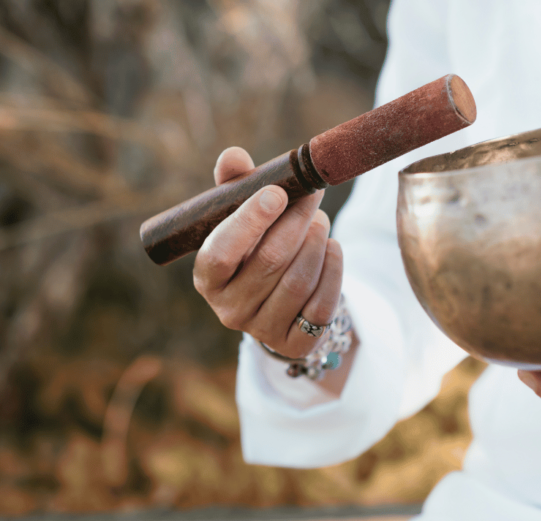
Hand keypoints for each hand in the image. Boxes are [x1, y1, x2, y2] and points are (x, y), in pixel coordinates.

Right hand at [193, 147, 342, 358]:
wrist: (277, 303)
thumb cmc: (254, 248)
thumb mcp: (240, 219)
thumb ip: (235, 186)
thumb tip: (233, 156)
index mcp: (208, 278)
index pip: (221, 252)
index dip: (249, 222)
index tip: (276, 192)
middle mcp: (229, 309)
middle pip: (270, 260)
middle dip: (296, 221)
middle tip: (313, 195)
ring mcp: (262, 330)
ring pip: (298, 280)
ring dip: (316, 243)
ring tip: (320, 221)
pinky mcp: (296, 344)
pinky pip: (321, 305)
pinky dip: (333, 270)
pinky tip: (332, 248)